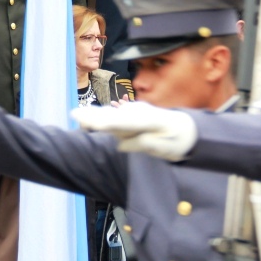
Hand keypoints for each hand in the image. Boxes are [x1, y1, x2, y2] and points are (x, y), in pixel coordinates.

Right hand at [71, 102, 196, 160]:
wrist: (184, 128)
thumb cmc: (177, 140)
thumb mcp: (168, 147)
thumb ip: (146, 145)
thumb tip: (121, 145)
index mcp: (152, 120)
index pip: (127, 122)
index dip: (109, 123)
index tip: (93, 124)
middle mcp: (140, 113)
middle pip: (115, 115)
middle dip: (95, 116)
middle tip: (76, 115)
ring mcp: (134, 113)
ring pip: (111, 115)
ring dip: (94, 115)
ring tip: (76, 115)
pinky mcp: (129, 116)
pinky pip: (112, 117)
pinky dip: (98, 117)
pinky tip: (85, 118)